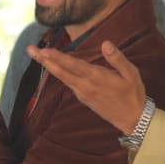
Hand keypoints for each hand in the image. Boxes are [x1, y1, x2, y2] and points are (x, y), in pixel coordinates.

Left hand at [28, 40, 145, 134]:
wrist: (133, 120)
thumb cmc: (133, 94)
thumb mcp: (131, 74)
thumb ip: (117, 58)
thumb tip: (106, 43)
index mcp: (97, 78)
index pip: (72, 65)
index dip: (57, 57)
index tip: (44, 50)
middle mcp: (86, 86)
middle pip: (60, 71)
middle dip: (44, 60)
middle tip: (30, 49)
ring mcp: (83, 93)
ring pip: (62, 78)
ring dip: (49, 66)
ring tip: (38, 56)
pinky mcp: (84, 98)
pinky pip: (68, 83)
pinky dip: (59, 74)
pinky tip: (53, 67)